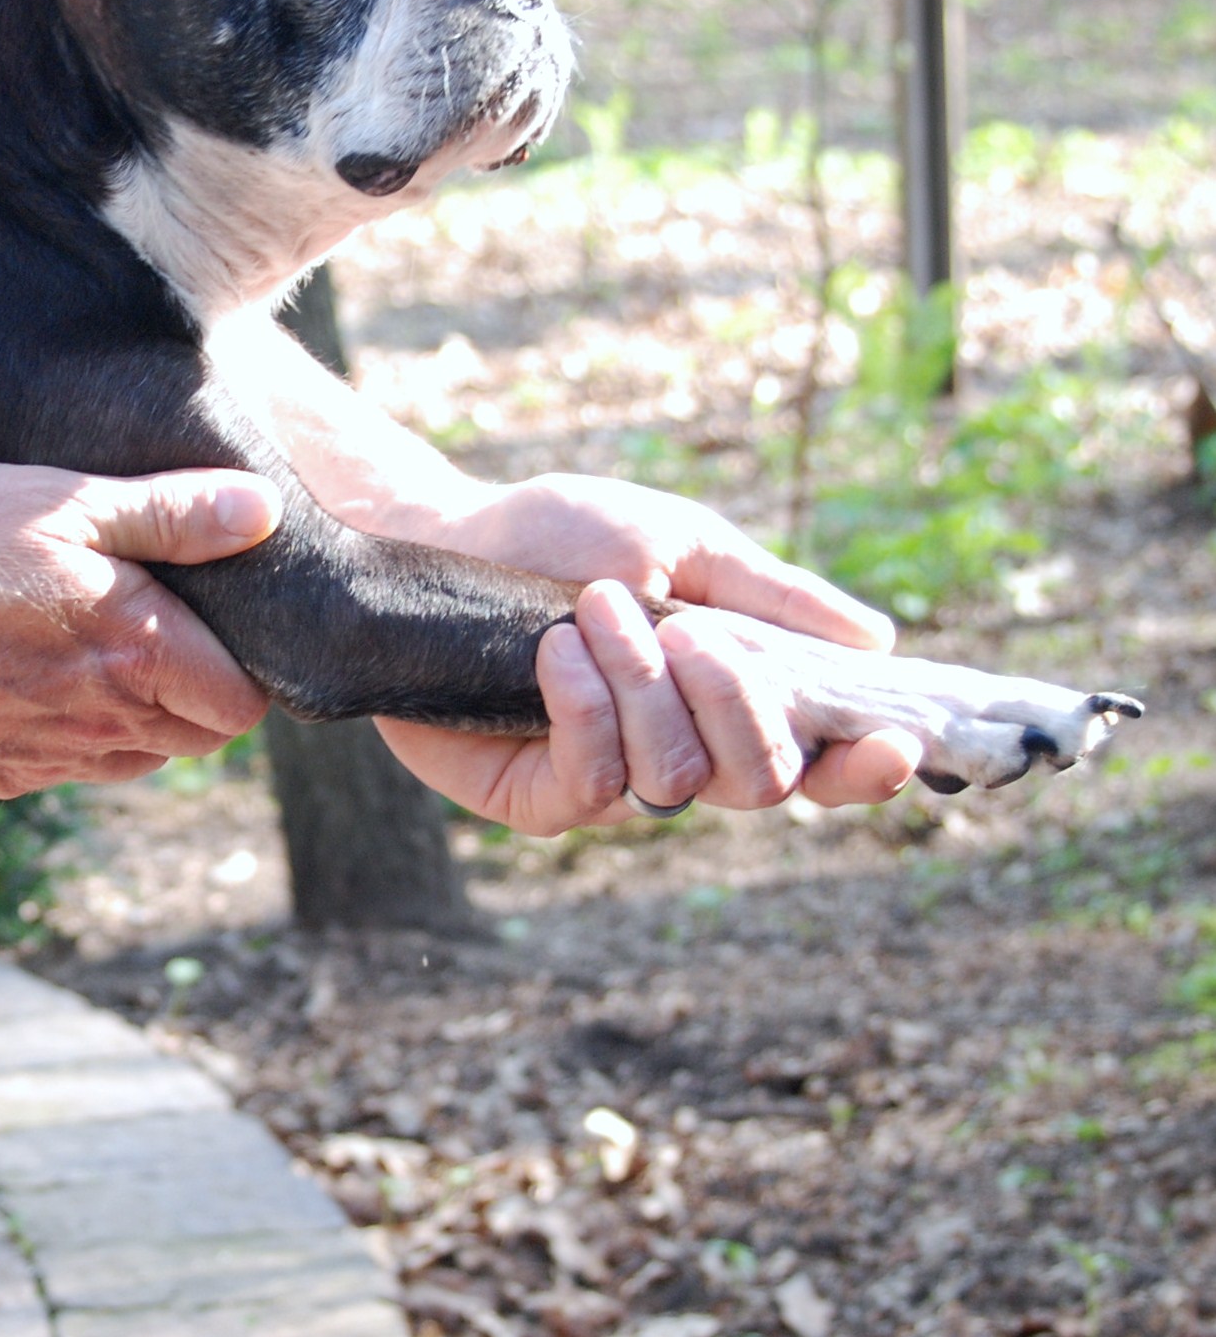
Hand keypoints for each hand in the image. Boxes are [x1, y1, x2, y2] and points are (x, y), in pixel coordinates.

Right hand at [0, 463, 277, 800]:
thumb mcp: (51, 503)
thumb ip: (165, 513)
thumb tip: (261, 511)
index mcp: (138, 651)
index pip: (246, 700)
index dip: (242, 657)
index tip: (208, 607)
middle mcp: (107, 725)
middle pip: (204, 736)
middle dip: (201, 686)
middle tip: (156, 615)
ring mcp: (50, 761)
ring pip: (139, 754)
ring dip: (139, 711)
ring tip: (87, 641)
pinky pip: (71, 764)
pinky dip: (73, 728)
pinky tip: (24, 671)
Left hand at [378, 473, 921, 834]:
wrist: (439, 538)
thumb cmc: (559, 535)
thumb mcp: (678, 544)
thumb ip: (771, 596)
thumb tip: (877, 639)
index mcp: (727, 701)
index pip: (816, 764)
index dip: (863, 771)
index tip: (896, 744)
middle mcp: (679, 755)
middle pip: (762, 783)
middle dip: (739, 705)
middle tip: (691, 632)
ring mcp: (608, 786)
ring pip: (677, 779)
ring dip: (644, 685)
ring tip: (595, 607)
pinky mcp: (536, 800)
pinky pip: (594, 783)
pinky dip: (588, 710)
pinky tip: (557, 651)